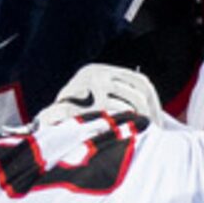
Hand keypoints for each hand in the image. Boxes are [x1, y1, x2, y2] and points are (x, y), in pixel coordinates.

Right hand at [38, 63, 160, 129]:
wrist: (45, 127)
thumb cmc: (73, 118)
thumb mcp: (91, 99)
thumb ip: (113, 96)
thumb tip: (147, 104)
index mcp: (99, 70)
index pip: (138, 80)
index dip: (153, 99)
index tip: (158, 116)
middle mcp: (98, 72)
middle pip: (140, 89)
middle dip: (152, 110)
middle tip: (157, 128)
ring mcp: (96, 85)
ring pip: (134, 101)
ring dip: (142, 119)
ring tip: (145, 132)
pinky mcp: (94, 101)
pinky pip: (122, 112)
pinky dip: (130, 123)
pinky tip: (132, 133)